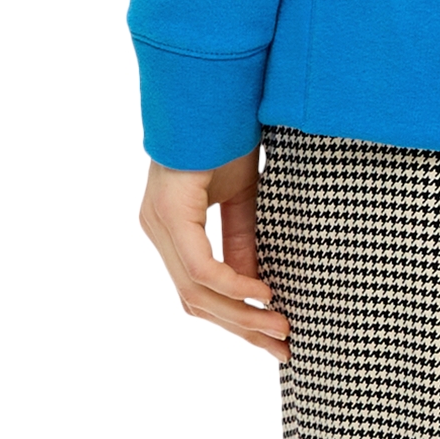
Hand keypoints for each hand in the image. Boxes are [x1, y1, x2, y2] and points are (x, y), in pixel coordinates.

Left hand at [140, 148, 290, 359]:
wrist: (211, 88)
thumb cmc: (224, 133)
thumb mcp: (242, 197)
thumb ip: (243, 240)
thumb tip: (256, 287)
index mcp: (171, 229)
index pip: (199, 291)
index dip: (236, 317)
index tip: (272, 337)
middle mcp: (157, 231)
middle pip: (196, 302)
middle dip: (242, 328)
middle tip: (282, 349)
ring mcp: (158, 225)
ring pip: (197, 292)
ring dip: (241, 314)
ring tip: (280, 328)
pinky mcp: (169, 215)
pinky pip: (201, 267)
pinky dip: (233, 284)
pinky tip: (262, 294)